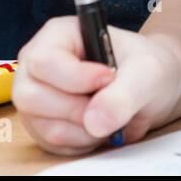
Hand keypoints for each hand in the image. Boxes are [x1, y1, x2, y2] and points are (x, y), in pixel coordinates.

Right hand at [12, 16, 180, 155]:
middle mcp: (37, 65)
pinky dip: (82, 142)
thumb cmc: (145, 68)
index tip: (108, 79)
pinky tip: (99, 126)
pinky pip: (52, 145)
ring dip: (85, 130)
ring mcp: (35, 96)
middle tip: (109, 104)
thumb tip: (95, 121)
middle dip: (78, 110)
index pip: (44, 61)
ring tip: (109, 114)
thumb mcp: (147, 72)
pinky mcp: (41, 124)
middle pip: (31, 97)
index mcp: (57, 36)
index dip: (74, 78)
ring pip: (44, 126)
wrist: (149, 88)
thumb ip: (124, 93)